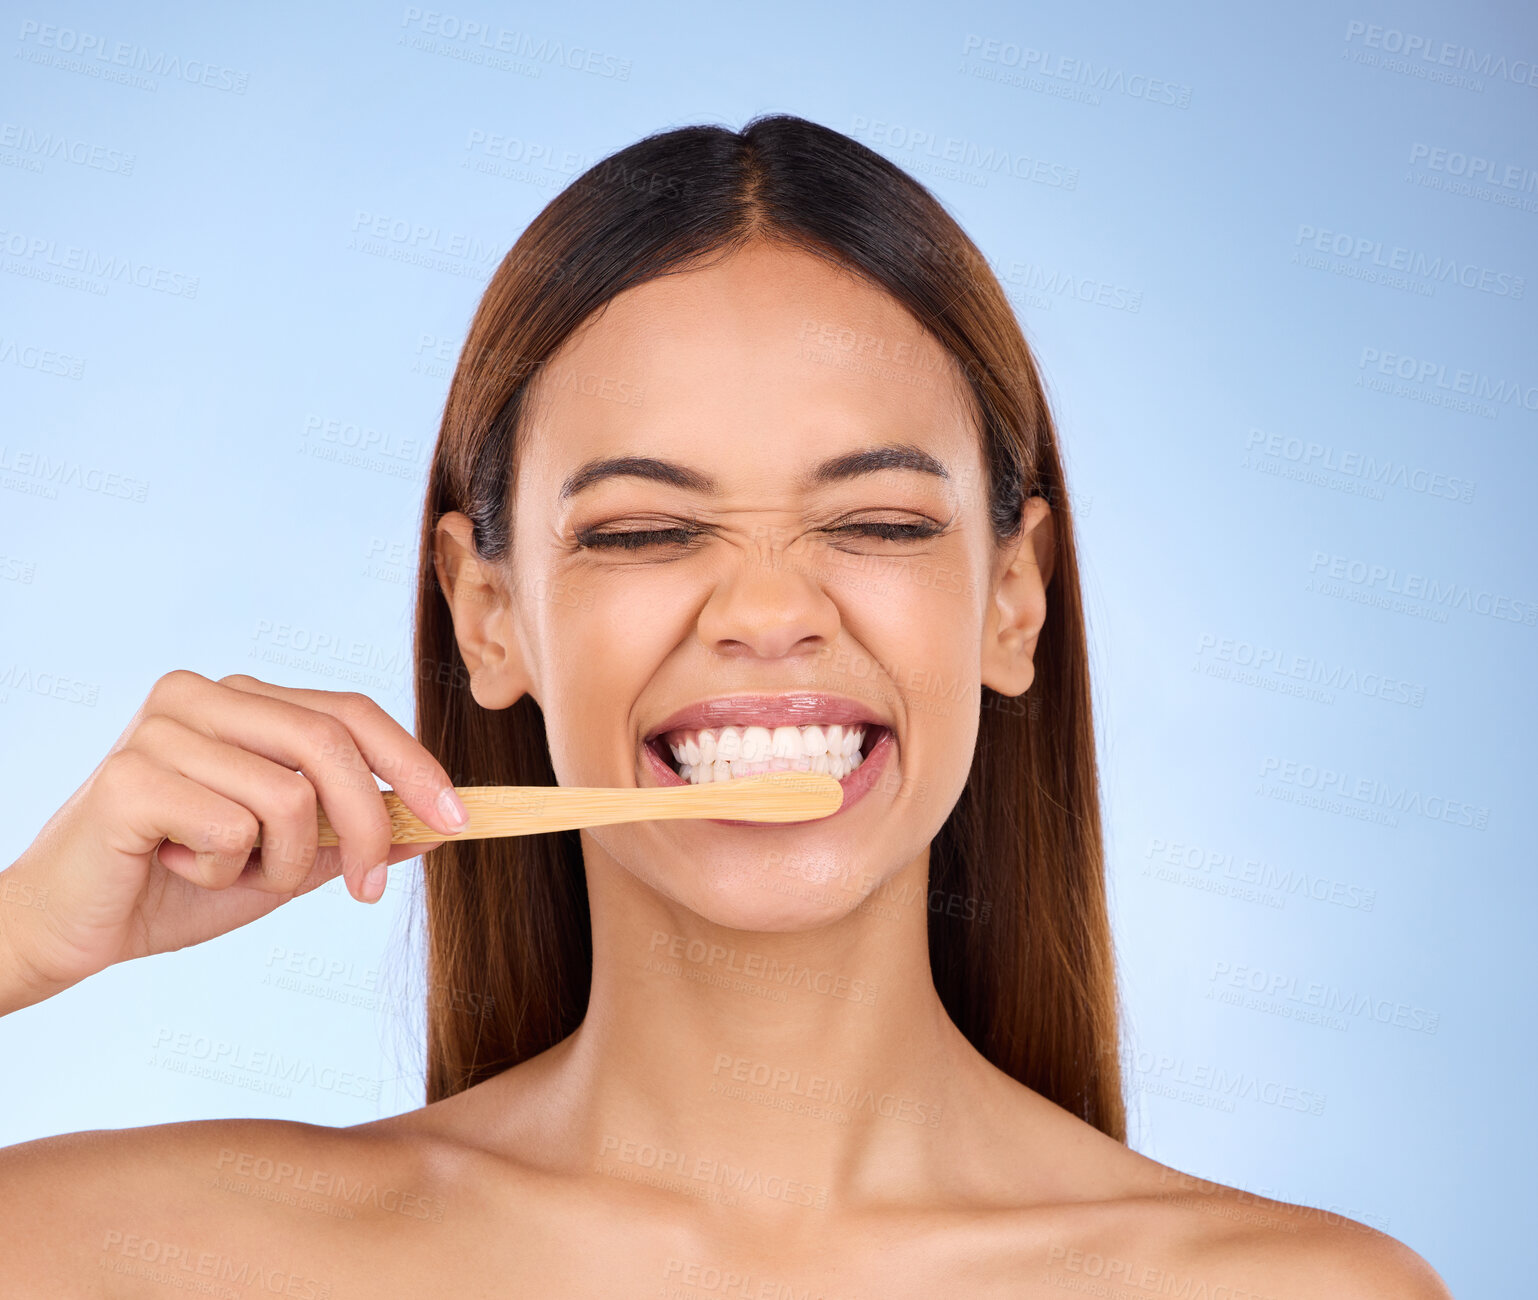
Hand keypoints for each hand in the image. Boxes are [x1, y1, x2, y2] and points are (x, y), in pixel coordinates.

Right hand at [0, 671, 464, 1008]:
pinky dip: (222, 873)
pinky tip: (174, 868)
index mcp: (244, 700)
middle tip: (369, 889)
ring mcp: (161, 728)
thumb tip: (438, 826)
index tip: (458, 822)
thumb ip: (356, 835)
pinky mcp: (130, 776)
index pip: (352, 712)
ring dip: (281, 864)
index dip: (415, 764)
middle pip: (331, 745)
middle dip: (369, 826)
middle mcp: (203, 695)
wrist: (77, 928)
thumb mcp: (290, 860)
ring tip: (231, 873)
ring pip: (287, 796)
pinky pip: (231, 829)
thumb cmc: (181, 884)